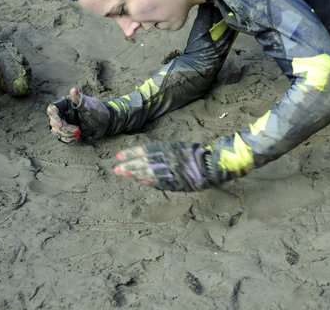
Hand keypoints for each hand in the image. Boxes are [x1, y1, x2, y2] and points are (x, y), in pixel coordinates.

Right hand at [46, 87, 110, 142]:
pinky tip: (77, 137)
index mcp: (65, 104)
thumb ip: (79, 99)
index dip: (54, 118)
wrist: (106, 121)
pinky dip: (68, 139)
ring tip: (79, 133)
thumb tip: (73, 89)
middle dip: (63, 129)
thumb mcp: (89, 105)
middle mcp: (62, 113)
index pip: (52, 110)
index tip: (60, 125)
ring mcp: (64, 122)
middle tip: (77, 130)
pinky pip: (62, 137)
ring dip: (66, 135)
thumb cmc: (97, 109)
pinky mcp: (68, 131)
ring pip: (56, 131)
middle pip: (53, 122)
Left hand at [112, 141, 226, 191]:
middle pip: (144, 162)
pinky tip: (141, 181)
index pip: (145, 150)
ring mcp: (171, 171)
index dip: (131, 153)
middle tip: (116, 169)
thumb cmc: (198, 153)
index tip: (118, 156)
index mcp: (170, 147)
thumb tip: (148, 156)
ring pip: (149, 172)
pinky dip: (150, 182)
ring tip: (124, 175)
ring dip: (135, 174)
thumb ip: (166, 151)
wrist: (213, 165)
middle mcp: (168, 158)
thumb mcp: (181, 147)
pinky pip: (159, 182)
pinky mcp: (175, 182)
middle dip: (129, 165)